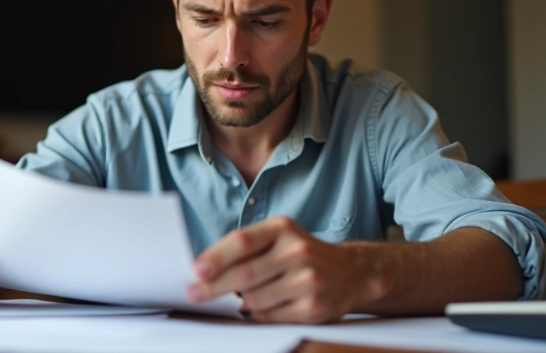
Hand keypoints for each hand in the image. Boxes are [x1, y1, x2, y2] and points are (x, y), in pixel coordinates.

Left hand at [186, 216, 385, 322]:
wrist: (351, 272)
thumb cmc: (301, 254)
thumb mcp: (278, 237)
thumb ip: (246, 248)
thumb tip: (203, 270)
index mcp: (283, 228)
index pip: (242, 241)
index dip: (216, 257)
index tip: (195, 271)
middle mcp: (297, 251)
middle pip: (245, 274)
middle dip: (214, 287)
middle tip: (194, 294)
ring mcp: (308, 280)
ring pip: (255, 299)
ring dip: (239, 303)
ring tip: (237, 299)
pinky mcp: (313, 307)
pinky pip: (270, 316)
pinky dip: (258, 314)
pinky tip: (260, 307)